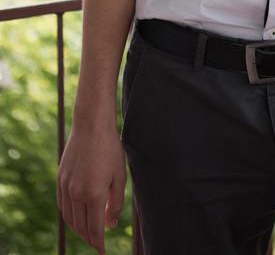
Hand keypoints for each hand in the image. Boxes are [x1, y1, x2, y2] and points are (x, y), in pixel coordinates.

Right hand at [57, 123, 126, 253]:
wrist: (91, 126)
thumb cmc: (110, 149)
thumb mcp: (119, 176)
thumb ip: (115, 203)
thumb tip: (110, 226)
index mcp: (93, 194)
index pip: (94, 229)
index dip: (99, 243)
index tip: (103, 252)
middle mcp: (76, 193)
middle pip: (81, 227)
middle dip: (90, 238)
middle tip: (98, 244)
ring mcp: (66, 187)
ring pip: (70, 219)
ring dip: (79, 229)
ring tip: (89, 232)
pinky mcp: (60, 179)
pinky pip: (63, 206)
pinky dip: (70, 216)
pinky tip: (78, 216)